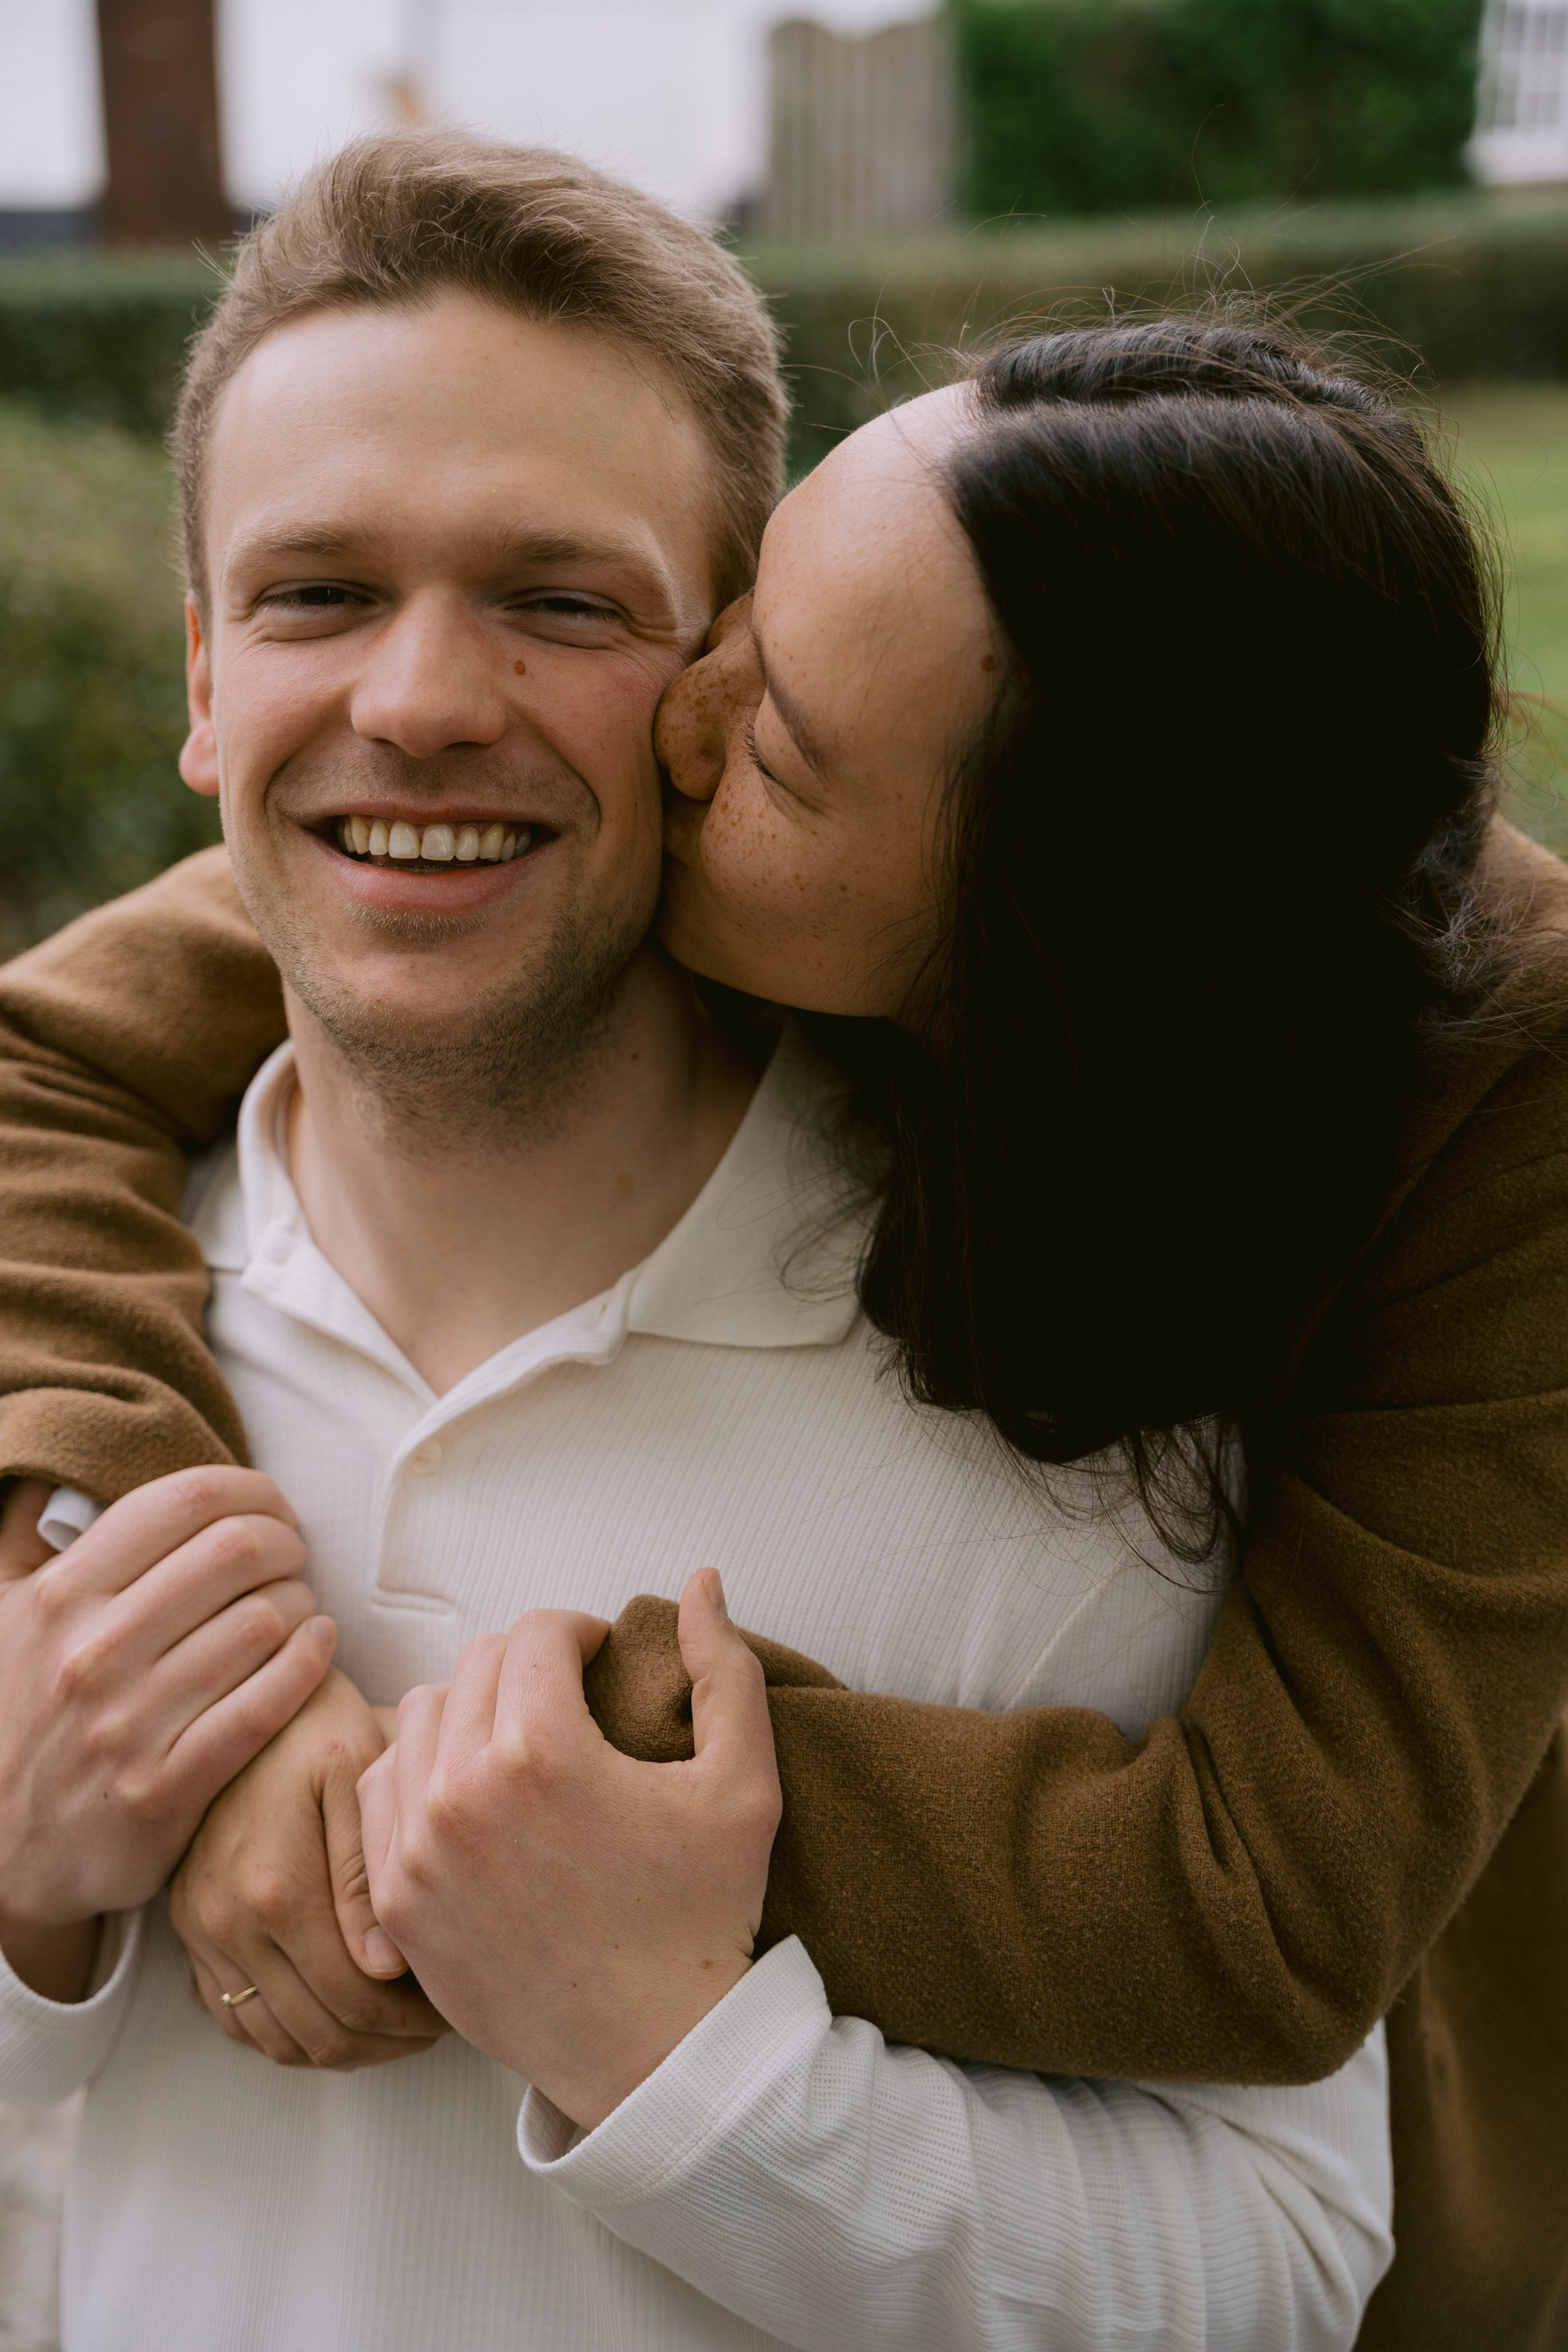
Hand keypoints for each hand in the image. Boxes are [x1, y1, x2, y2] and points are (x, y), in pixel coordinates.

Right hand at [0, 1467, 334, 1999]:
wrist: (1, 1854)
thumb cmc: (19, 1715)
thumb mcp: (1, 1615)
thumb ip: (23, 1536)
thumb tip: (51, 1471)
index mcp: (60, 1597)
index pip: (184, 1501)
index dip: (250, 1490)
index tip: (270, 1507)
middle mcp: (92, 1653)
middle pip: (236, 1551)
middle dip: (286, 1542)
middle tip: (293, 1556)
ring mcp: (129, 1725)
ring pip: (263, 1622)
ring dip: (301, 1602)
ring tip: (298, 1606)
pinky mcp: (166, 1789)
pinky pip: (267, 1705)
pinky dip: (310, 1662)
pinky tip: (318, 1646)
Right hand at [170, 1668, 446, 2069]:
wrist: (240, 1693)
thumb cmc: (315, 1723)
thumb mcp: (358, 1773)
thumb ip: (369, 1873)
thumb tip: (385, 1968)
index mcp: (275, 1888)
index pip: (354, 2001)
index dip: (415, 2020)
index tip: (455, 2002)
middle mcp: (226, 1922)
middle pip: (319, 2033)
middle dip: (389, 2041)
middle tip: (438, 2021)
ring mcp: (201, 1932)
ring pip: (278, 2038)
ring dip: (343, 2046)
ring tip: (399, 2024)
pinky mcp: (190, 1932)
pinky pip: (239, 2018)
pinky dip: (293, 2031)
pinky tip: (340, 2011)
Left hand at [359, 1569, 779, 2127]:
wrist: (655, 2052)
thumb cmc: (704, 1916)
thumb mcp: (744, 1783)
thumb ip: (725, 1668)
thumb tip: (703, 1581)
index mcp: (542, 1752)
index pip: (536, 1632)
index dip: (581, 1633)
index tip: (604, 1661)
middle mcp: (462, 1793)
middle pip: (478, 1665)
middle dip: (529, 1668)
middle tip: (571, 1702)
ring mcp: (417, 1850)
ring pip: (420, 1717)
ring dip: (470, 1712)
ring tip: (518, 1743)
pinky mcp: (395, 1902)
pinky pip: (380, 1792)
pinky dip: (419, 1776)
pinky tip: (468, 1795)